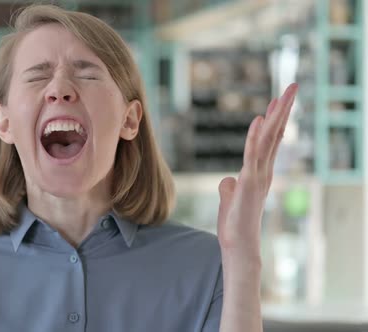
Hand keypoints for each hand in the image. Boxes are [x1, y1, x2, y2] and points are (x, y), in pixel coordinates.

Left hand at [216, 83, 297, 262]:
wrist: (238, 244)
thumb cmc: (234, 224)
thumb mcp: (229, 199)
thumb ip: (229, 186)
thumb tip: (227, 180)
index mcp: (259, 172)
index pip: (270, 140)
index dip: (275, 119)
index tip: (279, 99)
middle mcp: (263, 170)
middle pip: (275, 134)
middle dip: (284, 109)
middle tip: (293, 86)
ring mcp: (258, 175)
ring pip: (269, 139)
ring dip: (276, 116)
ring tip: (284, 94)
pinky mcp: (250, 182)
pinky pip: (253, 154)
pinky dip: (256, 136)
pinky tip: (259, 118)